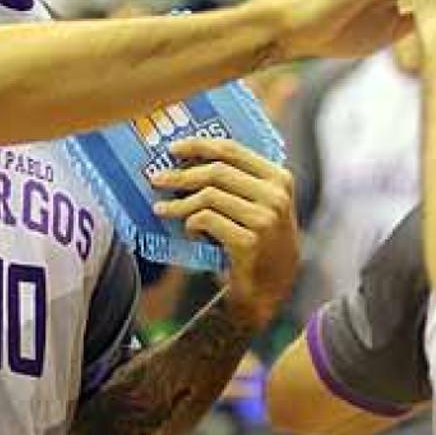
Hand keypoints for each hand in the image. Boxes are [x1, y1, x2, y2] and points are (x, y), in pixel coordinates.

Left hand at [149, 138, 299, 332]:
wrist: (270, 288)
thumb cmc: (259, 242)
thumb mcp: (261, 205)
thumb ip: (239, 182)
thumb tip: (188, 158)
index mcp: (279, 178)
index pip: (232, 150)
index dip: (198, 145)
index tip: (172, 149)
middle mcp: (275, 196)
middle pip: (216, 172)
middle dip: (181, 175)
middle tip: (156, 180)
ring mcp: (265, 219)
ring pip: (208, 196)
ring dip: (179, 204)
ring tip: (162, 210)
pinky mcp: (249, 242)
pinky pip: (207, 220)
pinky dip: (191, 224)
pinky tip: (190, 231)